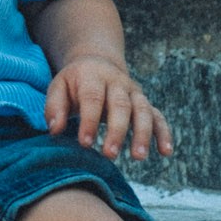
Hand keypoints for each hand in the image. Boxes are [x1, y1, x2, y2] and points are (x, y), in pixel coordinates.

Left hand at [45, 55, 173, 164]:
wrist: (97, 64)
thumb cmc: (74, 83)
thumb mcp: (58, 87)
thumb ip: (54, 107)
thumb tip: (55, 130)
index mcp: (93, 77)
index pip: (93, 98)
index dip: (89, 121)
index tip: (85, 143)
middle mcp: (117, 83)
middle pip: (121, 105)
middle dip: (117, 131)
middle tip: (110, 154)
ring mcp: (134, 93)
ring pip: (143, 111)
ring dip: (143, 134)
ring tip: (138, 157)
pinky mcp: (145, 103)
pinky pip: (158, 117)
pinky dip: (164, 133)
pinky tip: (165, 152)